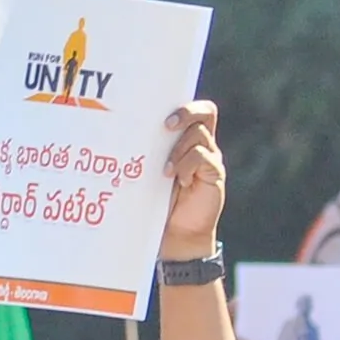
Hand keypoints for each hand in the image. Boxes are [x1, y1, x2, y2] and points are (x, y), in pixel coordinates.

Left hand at [159, 100, 224, 260]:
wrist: (176, 234)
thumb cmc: (159, 202)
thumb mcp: (151, 172)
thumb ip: (149, 152)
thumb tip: (123, 131)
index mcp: (187, 140)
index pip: (196, 110)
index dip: (185, 105)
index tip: (163, 117)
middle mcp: (203, 145)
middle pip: (205, 112)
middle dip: (186, 113)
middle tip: (166, 126)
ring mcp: (210, 159)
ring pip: (199, 135)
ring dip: (179, 150)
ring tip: (166, 172)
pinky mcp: (215, 174)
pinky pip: (203, 157)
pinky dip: (187, 166)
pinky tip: (180, 182)